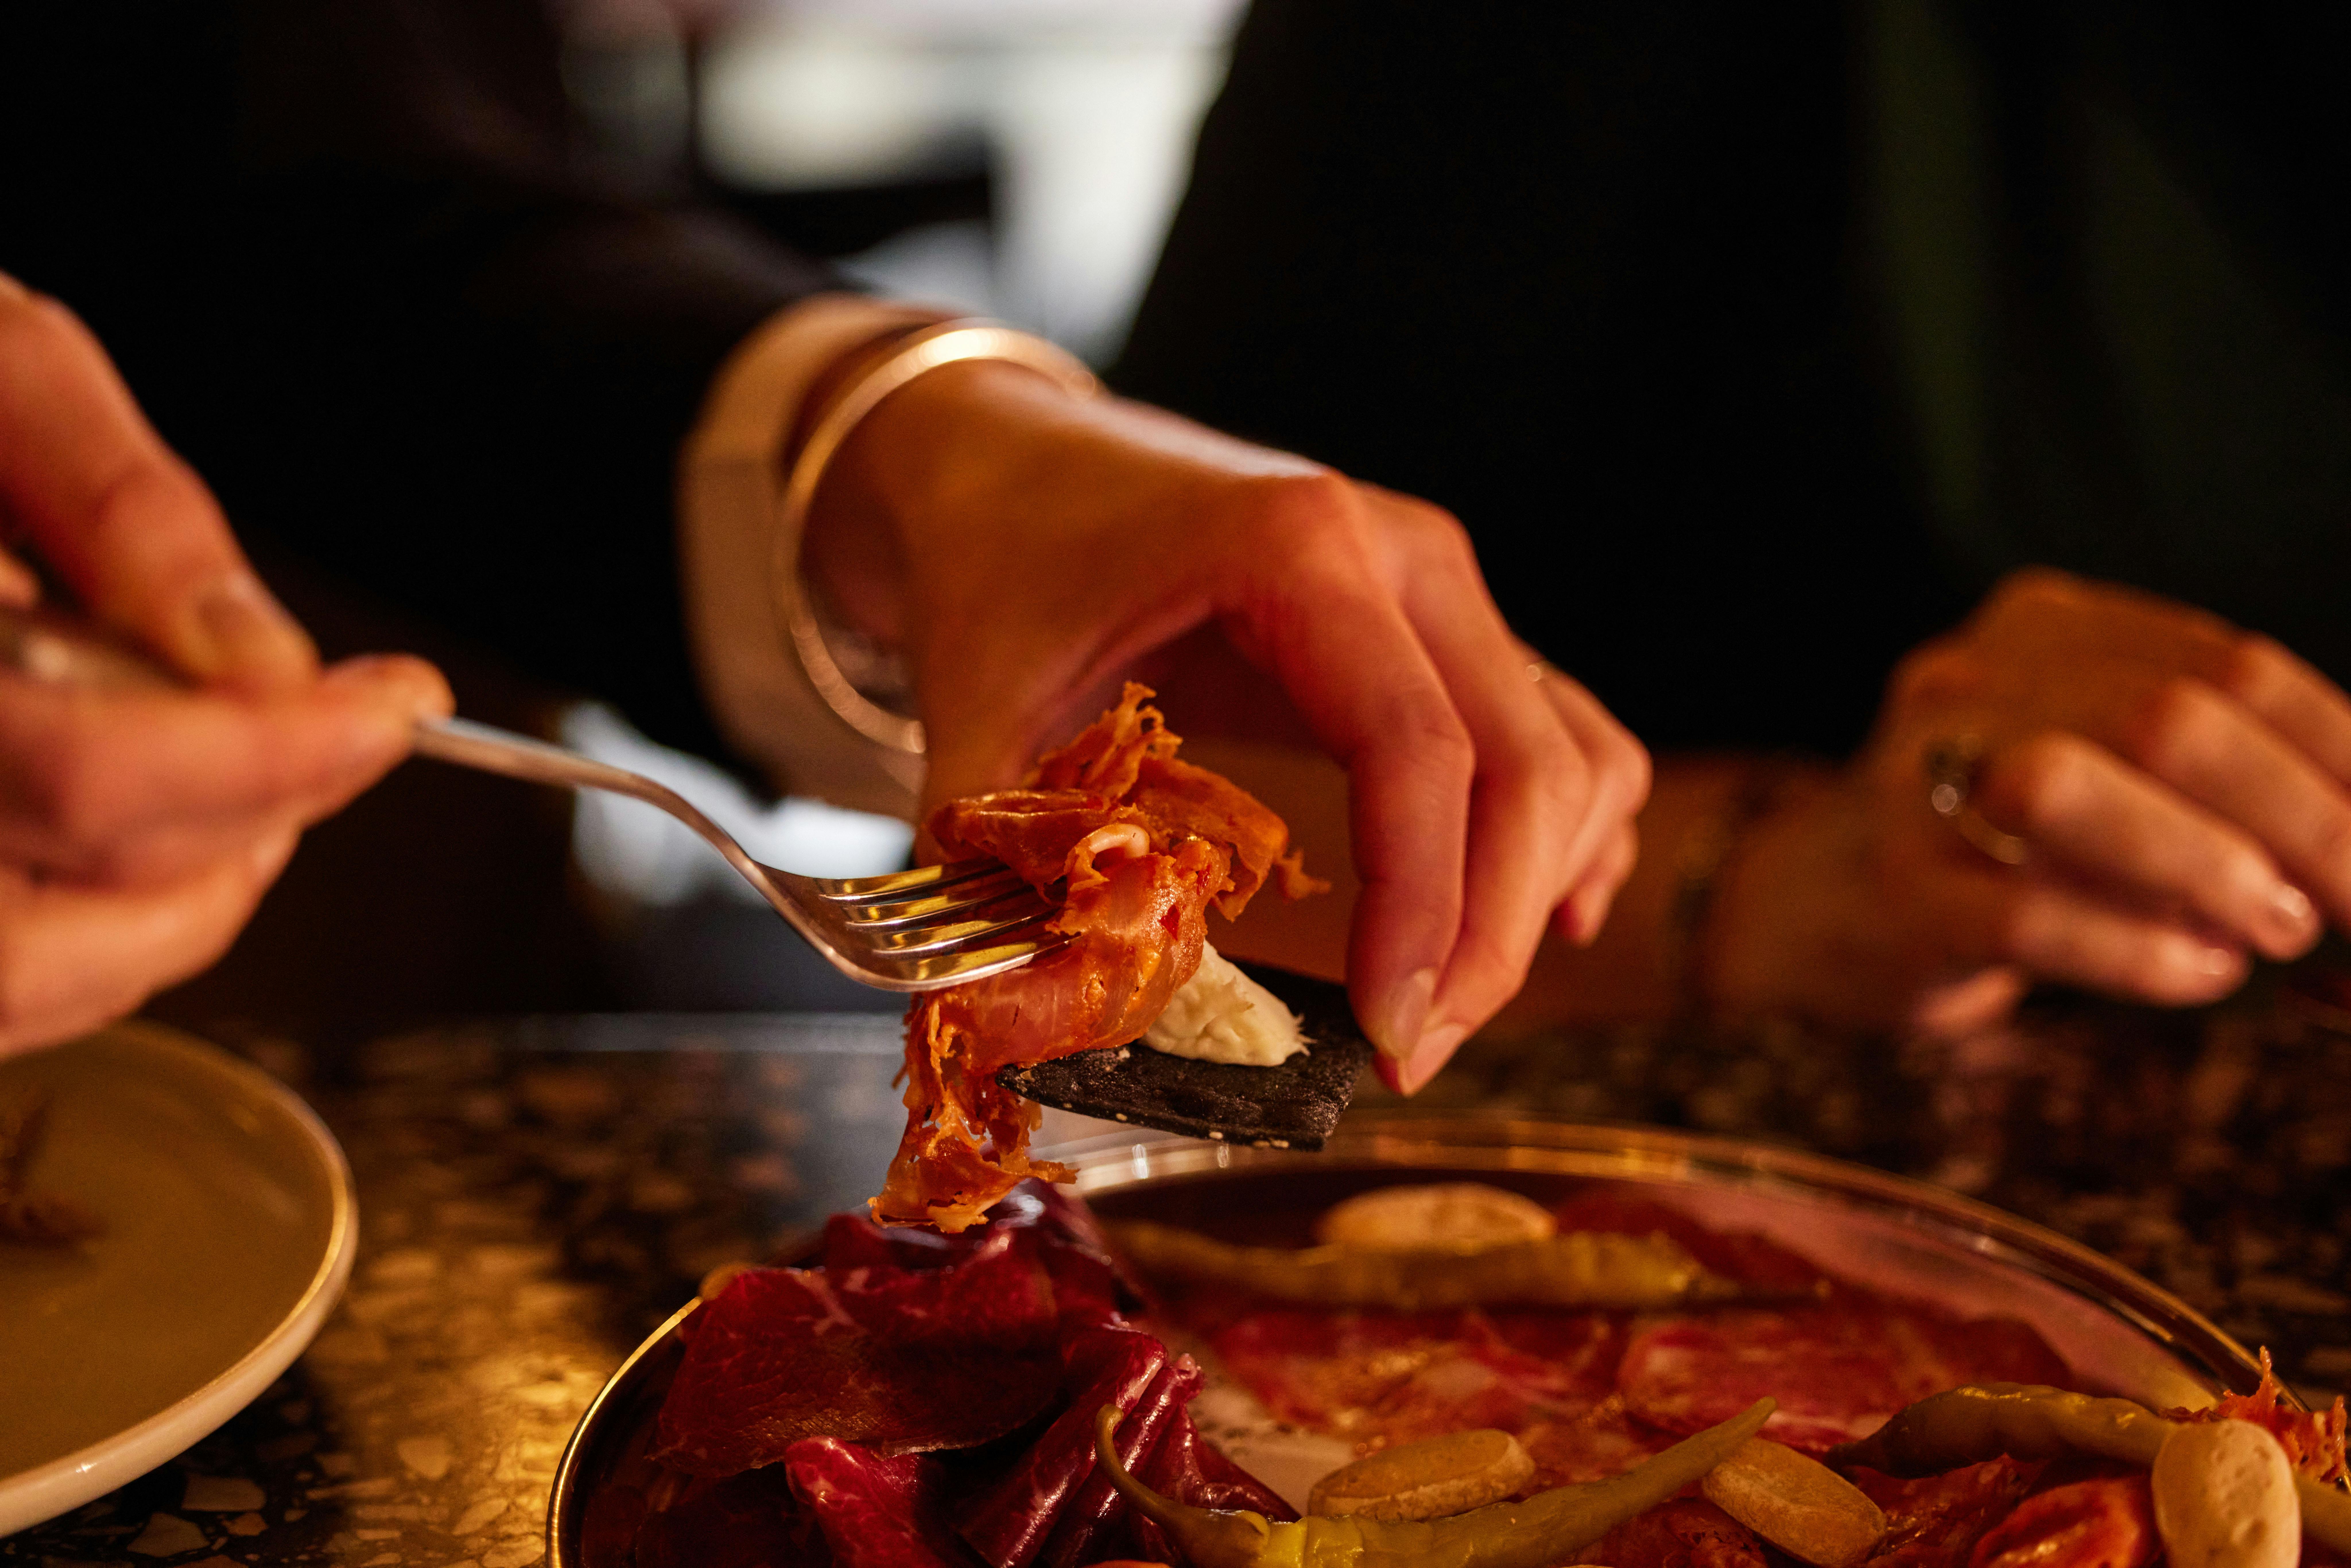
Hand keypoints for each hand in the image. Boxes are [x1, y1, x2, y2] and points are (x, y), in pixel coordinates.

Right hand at [0, 276, 449, 1054]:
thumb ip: (119, 508)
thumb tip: (260, 653)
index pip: (88, 777)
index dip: (269, 758)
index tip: (392, 705)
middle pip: (54, 925)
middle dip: (237, 840)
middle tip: (340, 740)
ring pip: (27, 978)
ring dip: (180, 901)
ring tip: (262, 778)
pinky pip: (3, 974)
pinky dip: (108, 920)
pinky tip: (167, 816)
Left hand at [809, 362, 1649, 1089]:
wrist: (1005, 464)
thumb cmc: (998, 566)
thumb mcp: (974, 706)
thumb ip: (996, 858)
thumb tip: (1022, 1018)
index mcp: (1300, 549)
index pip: (1418, 751)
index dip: (1424, 911)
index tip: (1388, 1034)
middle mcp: (1399, 553)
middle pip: (1526, 764)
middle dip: (1488, 935)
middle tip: (1408, 1054)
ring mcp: (1435, 584)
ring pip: (1570, 752)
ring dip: (1535, 891)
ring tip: (1442, 1003)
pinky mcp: (1442, 624)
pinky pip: (1559, 733)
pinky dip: (1564, 834)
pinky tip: (1530, 918)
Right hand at [1709, 569, 2343, 1033]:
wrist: (1816, 904)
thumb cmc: (1996, 839)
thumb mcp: (2096, 755)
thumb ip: (2210, 761)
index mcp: (2037, 628)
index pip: (2229, 665)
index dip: (2337, 751)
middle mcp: (1965, 683)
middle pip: (2165, 719)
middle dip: (2297, 817)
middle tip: (2349, 896)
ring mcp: (1913, 783)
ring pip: (2081, 790)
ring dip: (2212, 868)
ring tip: (2275, 928)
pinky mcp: (1897, 893)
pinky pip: (2030, 913)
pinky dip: (2141, 951)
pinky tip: (2198, 971)